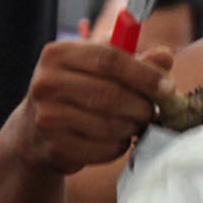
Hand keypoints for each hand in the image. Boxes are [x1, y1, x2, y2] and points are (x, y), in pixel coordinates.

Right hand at [6, 39, 174, 177]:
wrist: (34, 131)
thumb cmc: (76, 92)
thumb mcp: (99, 68)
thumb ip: (134, 61)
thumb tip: (165, 57)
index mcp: (58, 54)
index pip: (109, 59)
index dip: (144, 74)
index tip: (168, 87)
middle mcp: (46, 83)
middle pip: (111, 95)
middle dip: (141, 106)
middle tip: (152, 112)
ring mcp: (47, 117)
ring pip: (110, 125)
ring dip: (132, 128)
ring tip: (134, 124)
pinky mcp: (55, 148)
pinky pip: (104, 149)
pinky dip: (119, 146)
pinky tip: (116, 140)